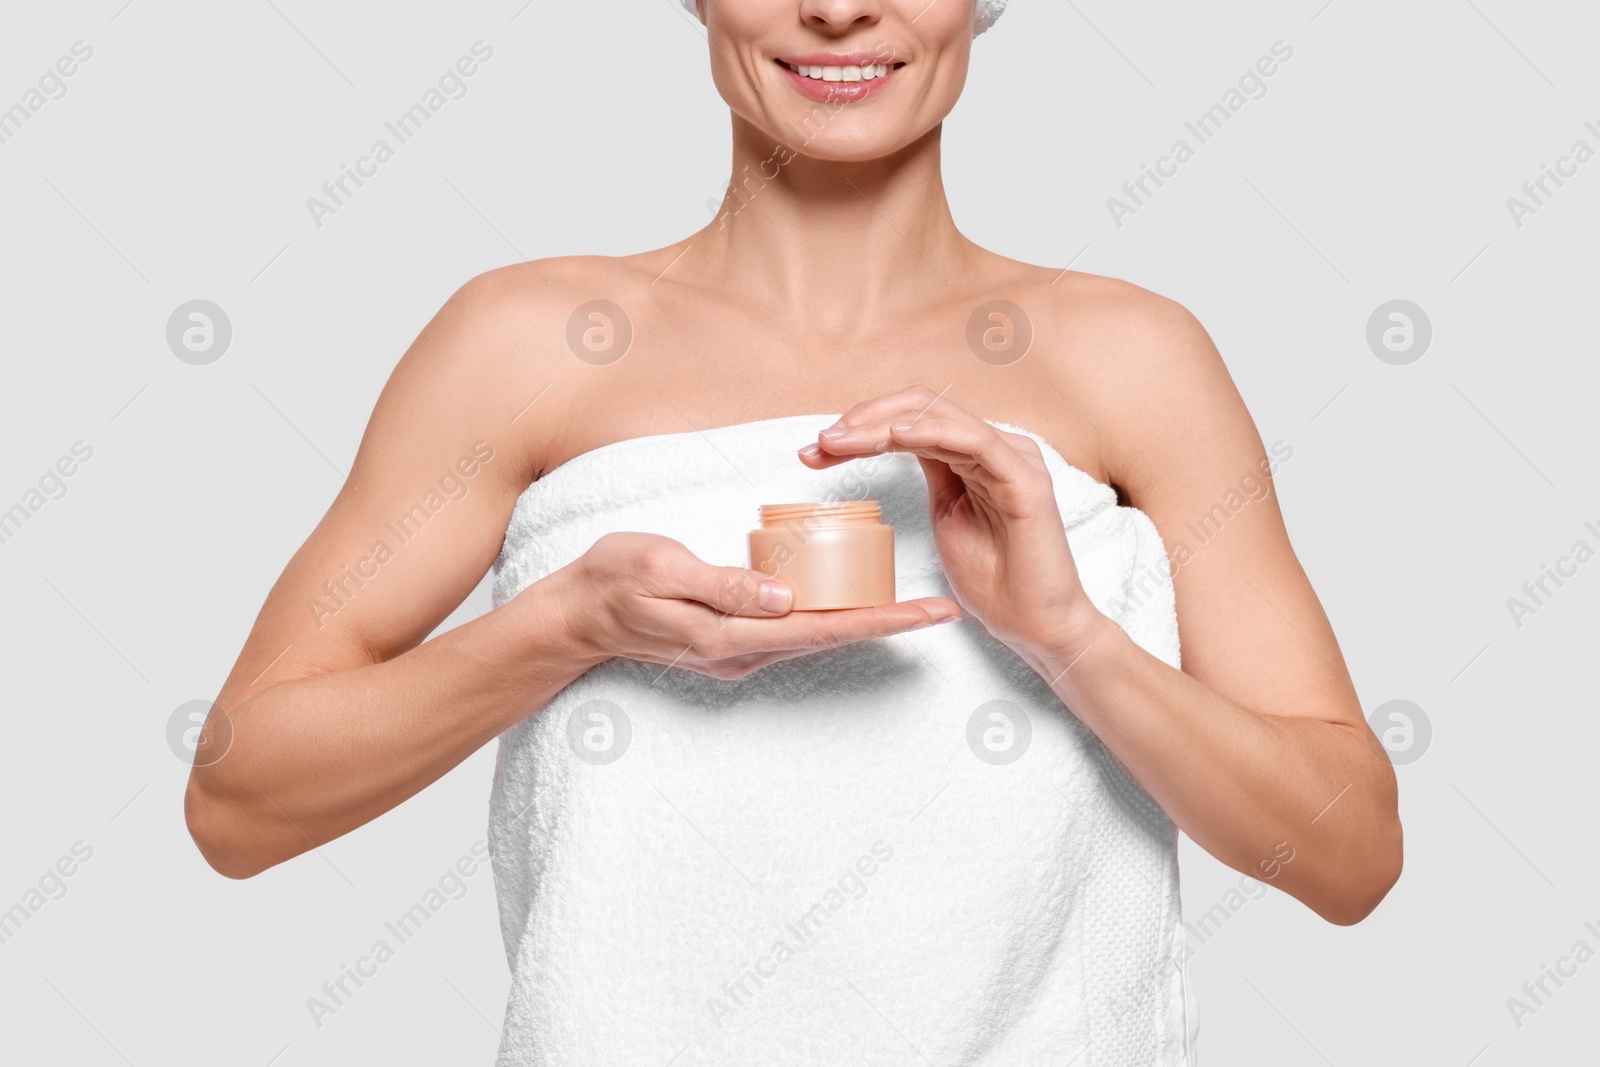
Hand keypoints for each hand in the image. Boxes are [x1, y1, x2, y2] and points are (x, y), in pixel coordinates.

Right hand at [551, 531, 961, 679]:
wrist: (572, 617)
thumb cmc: (612, 580)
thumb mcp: (662, 568)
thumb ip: (722, 585)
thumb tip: (784, 596)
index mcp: (732, 633)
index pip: (824, 627)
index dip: (883, 619)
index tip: (930, 612)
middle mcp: (743, 652)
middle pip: (831, 638)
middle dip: (888, 623)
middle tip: (941, 608)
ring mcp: (738, 653)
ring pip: (815, 637)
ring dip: (862, 623)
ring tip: (910, 605)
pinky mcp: (731, 644)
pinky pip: (792, 632)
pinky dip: (827, 618)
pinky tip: (848, 602)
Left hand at [797, 387, 1106, 663]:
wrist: (1036, 624)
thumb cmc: (996, 579)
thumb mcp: (948, 517)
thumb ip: (932, 477)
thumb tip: (888, 451)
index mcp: (974, 455)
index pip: (912, 418)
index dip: (861, 426)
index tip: (815, 452)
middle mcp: (994, 447)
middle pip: (922, 407)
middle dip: (863, 420)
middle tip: (820, 443)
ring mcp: (1012, 458)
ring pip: (940, 417)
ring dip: (883, 424)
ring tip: (842, 440)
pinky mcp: (1024, 480)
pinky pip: (974, 442)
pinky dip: (932, 433)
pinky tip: (896, 436)